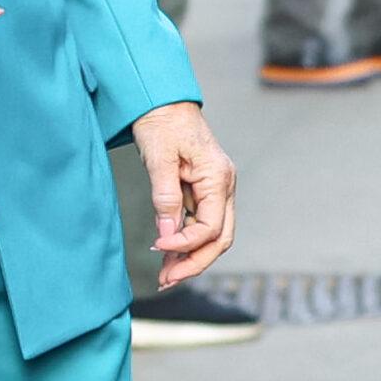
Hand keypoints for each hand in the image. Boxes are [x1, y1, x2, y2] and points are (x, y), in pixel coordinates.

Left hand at [130, 101, 236, 289]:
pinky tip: (166, 255)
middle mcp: (224, 186)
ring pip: (212, 235)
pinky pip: (199, 223)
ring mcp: (216, 189)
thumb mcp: (159, 159)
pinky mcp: (202, 191)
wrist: (162, 100)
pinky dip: (184, 241)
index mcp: (218, 177)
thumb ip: (165, 198)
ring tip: (164, 276)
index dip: (185, 244)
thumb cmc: (161, 121)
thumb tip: (166, 236)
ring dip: (189, 257)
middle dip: (194, 262)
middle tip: (166, 280)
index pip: (210, 226)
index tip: (157, 247)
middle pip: (220, 238)